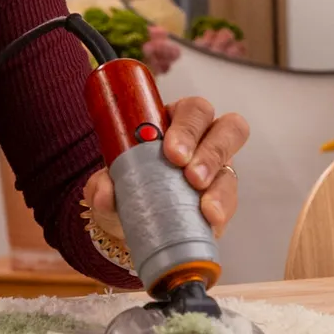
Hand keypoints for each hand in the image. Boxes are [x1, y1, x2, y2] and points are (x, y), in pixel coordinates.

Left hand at [83, 97, 248, 240]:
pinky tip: (210, 223)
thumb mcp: (108, 184)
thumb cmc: (126, 188)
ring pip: (232, 165)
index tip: (172, 152)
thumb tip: (104, 194)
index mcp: (176, 121)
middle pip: (228, 128)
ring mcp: (218, 168)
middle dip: (210, 151)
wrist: (132, 223)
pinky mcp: (224, 199)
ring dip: (220, 185)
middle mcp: (204, 139)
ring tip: (204, 206)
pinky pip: (231, 200)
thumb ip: (101, 186)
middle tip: (190, 176)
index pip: (193, 110)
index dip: (188, 127)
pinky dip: (221, 211)